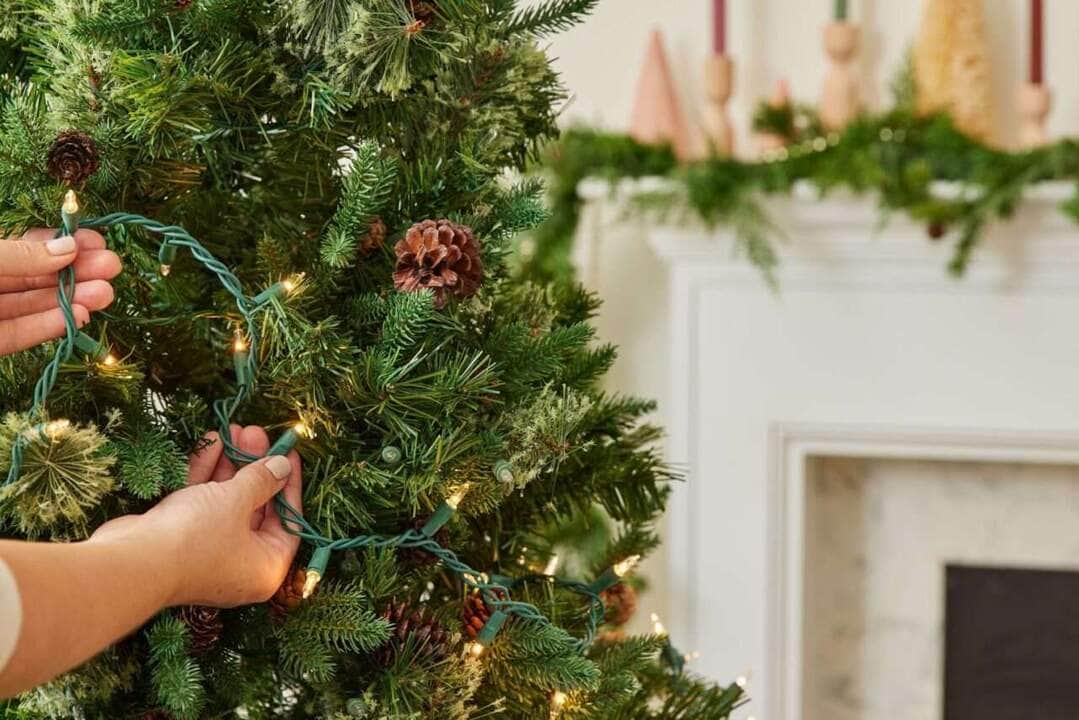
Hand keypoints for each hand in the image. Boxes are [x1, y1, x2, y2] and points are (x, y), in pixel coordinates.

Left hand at [0, 228, 121, 355]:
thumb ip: (19, 255)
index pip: (29, 247)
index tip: (97, 242)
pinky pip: (22, 334)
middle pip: (38, 277)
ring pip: (35, 306)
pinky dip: (50, 326)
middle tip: (111, 267)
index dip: (64, 244)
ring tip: (104, 294)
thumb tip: (69, 247)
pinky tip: (79, 316)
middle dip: (77, 272)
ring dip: (73, 300)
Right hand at [91, 425, 302, 607]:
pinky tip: (211, 440)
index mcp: (265, 567)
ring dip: (230, 465)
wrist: (130, 563)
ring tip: (236, 428)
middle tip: (256, 434)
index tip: (289, 453)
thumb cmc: (196, 536)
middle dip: (255, 467)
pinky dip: (206, 475)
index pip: (289, 522)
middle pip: (256, 508)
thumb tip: (283, 466)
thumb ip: (262, 480)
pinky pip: (200, 504)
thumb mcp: (237, 501)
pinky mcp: (178, 541)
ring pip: (226, 503)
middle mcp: (239, 565)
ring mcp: (207, 553)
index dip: (290, 484)